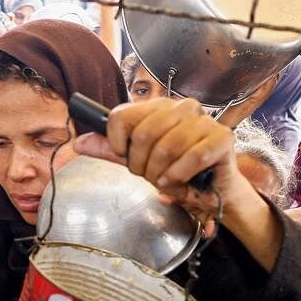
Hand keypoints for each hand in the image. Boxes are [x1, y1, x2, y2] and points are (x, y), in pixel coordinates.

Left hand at [74, 97, 245, 219]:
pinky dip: (180, 176)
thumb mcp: (138, 161)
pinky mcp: (221, 138)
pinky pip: (192, 157)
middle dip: (141, 165)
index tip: (126, 156)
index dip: (116, 143)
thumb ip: (110, 150)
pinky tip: (180, 181)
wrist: (211, 194)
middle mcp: (181, 107)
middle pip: (143, 134)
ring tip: (166, 179)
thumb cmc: (178, 174)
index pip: (121, 116)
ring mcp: (203, 120)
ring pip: (166, 147)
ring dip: (161, 173)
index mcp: (158, 107)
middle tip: (150, 174)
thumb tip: (79, 143)